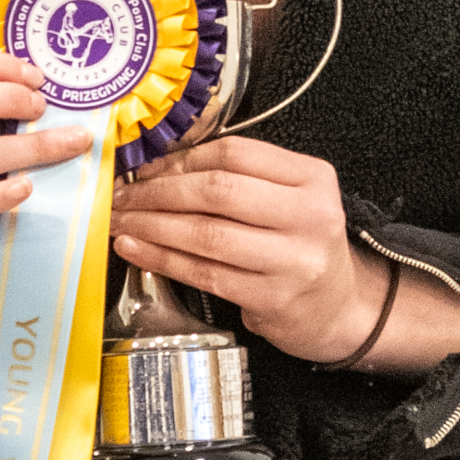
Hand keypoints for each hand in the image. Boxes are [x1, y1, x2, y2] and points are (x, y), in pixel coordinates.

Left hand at [110, 136, 387, 363]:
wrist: (338, 306)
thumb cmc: (300, 244)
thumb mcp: (288, 196)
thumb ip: (239, 176)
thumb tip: (160, 166)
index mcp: (312, 177)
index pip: (235, 153)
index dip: (182, 158)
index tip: (146, 167)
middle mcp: (309, 215)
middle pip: (218, 191)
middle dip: (158, 192)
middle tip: (123, 195)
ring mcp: (293, 260)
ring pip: (206, 234)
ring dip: (152, 226)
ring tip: (121, 220)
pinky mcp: (273, 299)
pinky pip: (204, 273)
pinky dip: (162, 259)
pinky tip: (137, 249)